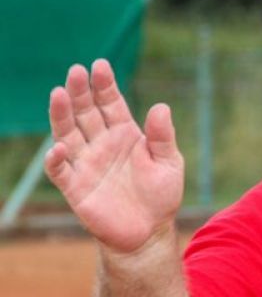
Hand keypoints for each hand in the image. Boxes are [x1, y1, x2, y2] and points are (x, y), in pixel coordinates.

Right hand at [45, 59, 183, 252]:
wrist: (149, 232)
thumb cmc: (161, 195)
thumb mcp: (169, 163)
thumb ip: (162, 137)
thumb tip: (161, 107)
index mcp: (125, 134)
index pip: (111, 103)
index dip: (104, 85)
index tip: (99, 65)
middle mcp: (102, 144)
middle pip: (86, 113)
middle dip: (80, 92)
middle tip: (75, 72)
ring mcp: (87, 163)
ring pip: (68, 134)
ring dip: (62, 115)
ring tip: (58, 94)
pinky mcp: (76, 187)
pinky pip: (61, 171)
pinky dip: (56, 159)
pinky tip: (58, 147)